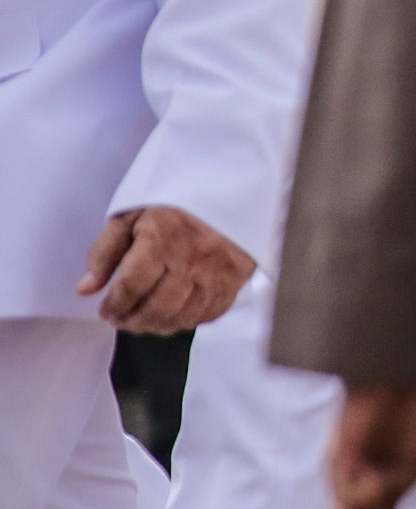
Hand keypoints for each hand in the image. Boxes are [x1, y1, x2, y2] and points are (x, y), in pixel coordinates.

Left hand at [77, 206, 253, 332]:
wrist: (229, 183)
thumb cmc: (176, 199)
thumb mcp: (132, 214)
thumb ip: (105, 251)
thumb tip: (85, 289)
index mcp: (162, 237)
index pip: (131, 287)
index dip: (113, 306)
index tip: (105, 310)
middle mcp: (192, 258)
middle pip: (157, 308)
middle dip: (132, 321)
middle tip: (121, 319)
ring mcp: (218, 270)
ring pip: (183, 316)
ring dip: (157, 326)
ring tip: (144, 320)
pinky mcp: (237, 277)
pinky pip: (210, 313)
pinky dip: (188, 320)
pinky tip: (174, 314)